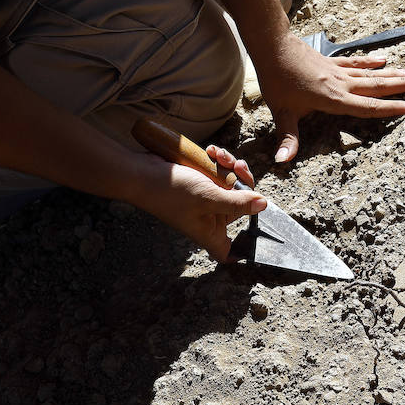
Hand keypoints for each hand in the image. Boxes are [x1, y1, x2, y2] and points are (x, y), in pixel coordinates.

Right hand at [129, 148, 265, 260]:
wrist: (141, 173)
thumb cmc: (171, 192)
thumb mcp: (210, 197)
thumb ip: (238, 203)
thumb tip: (263, 205)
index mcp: (211, 233)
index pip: (229, 253)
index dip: (242, 252)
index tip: (253, 243)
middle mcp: (209, 219)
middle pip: (242, 207)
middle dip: (244, 183)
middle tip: (238, 167)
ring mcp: (205, 201)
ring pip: (232, 185)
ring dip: (230, 166)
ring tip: (219, 154)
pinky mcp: (200, 184)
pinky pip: (218, 173)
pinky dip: (218, 161)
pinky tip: (212, 151)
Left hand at [258, 36, 404, 163]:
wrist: (272, 47)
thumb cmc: (277, 80)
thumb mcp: (281, 113)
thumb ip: (287, 138)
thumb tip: (283, 162)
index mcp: (335, 100)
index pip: (369, 107)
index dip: (393, 109)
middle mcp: (343, 85)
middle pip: (379, 87)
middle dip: (404, 86)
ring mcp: (339, 72)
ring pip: (373, 74)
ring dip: (395, 73)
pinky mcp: (333, 62)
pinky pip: (357, 63)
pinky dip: (371, 61)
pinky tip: (384, 60)